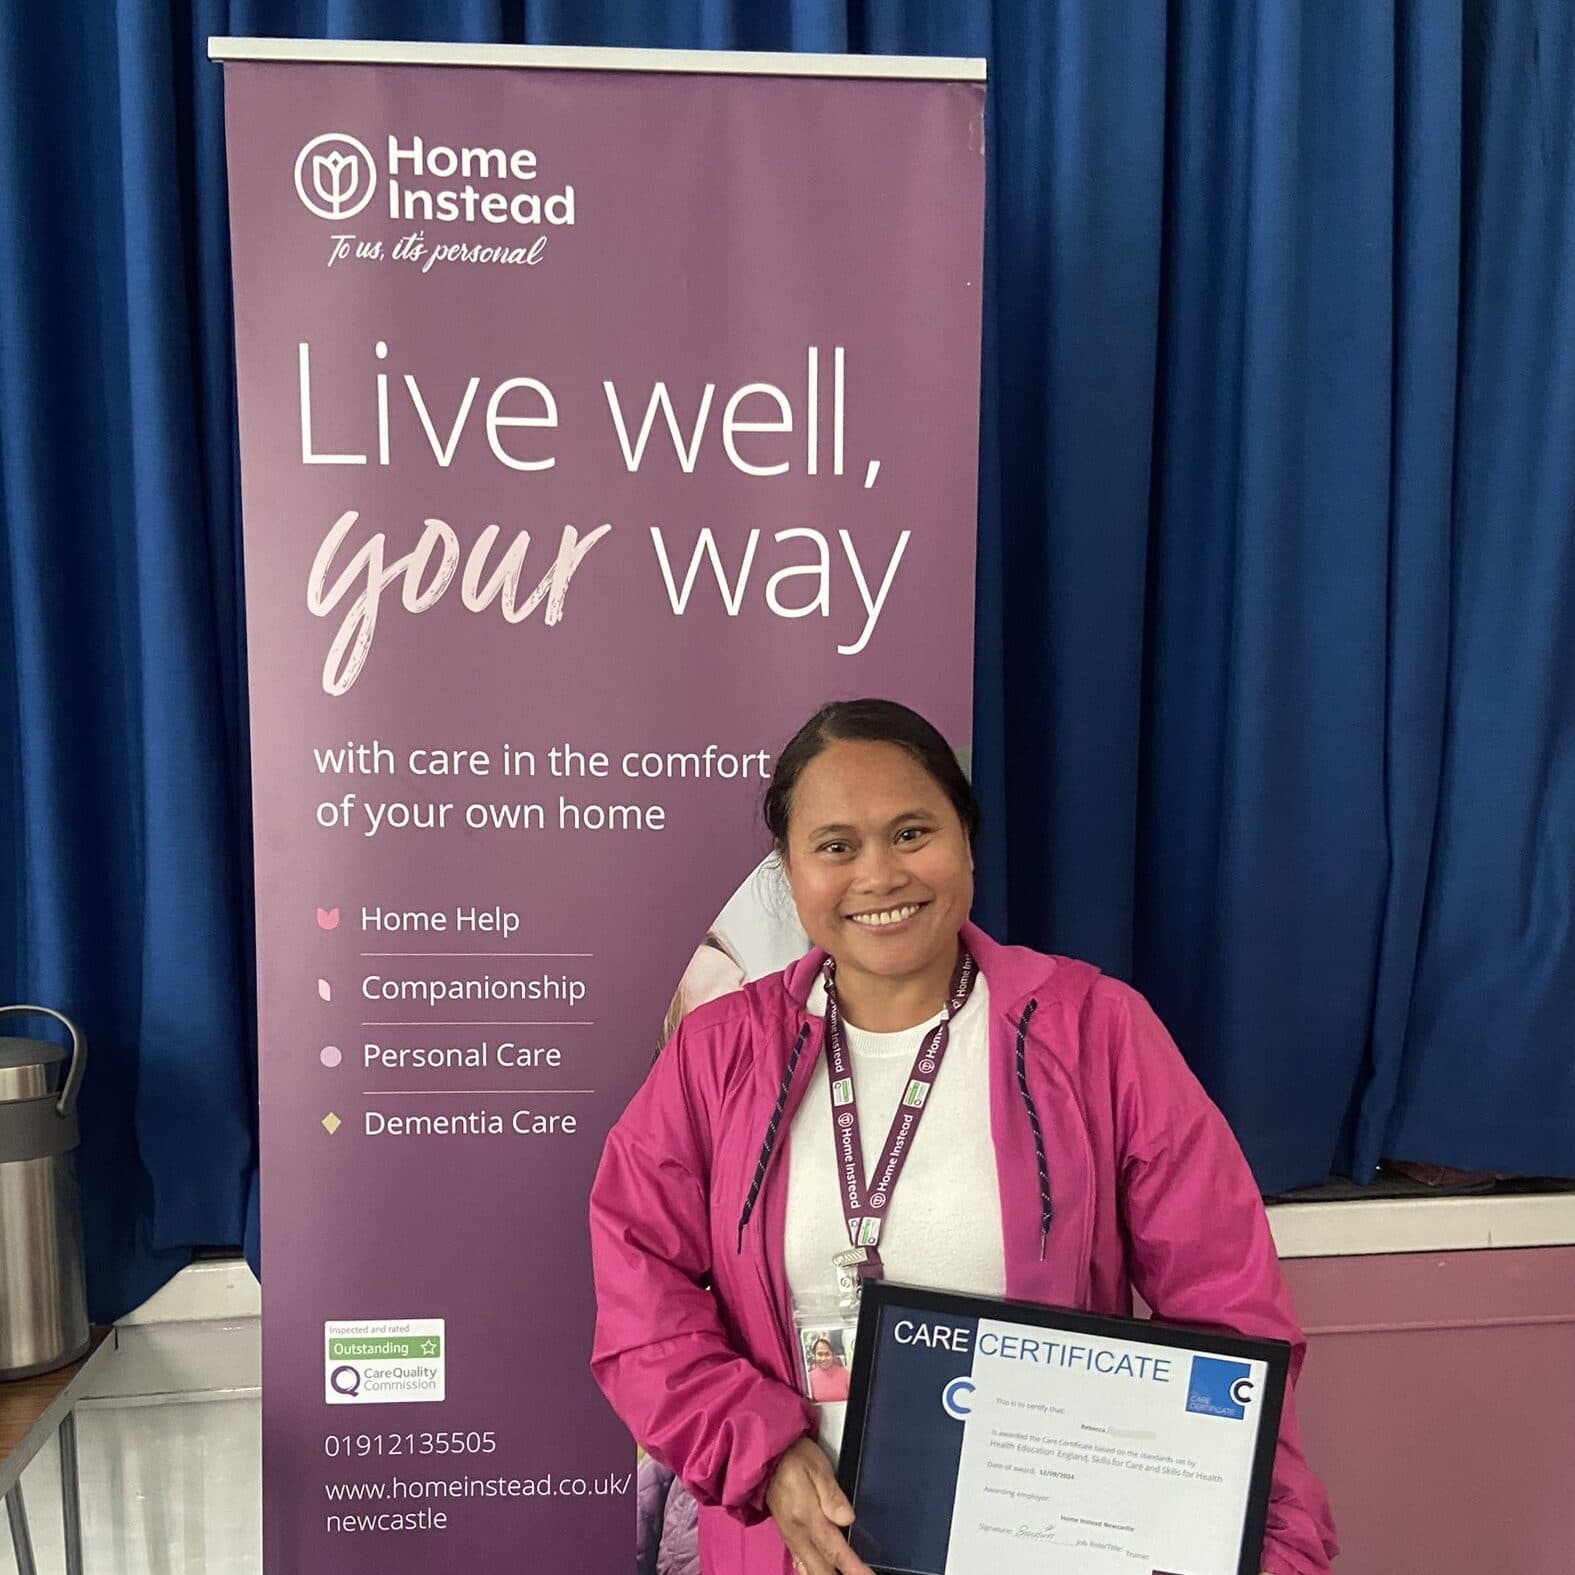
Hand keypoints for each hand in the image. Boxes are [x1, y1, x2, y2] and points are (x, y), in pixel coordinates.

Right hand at [765, 1438, 874, 1574]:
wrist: (766, 1456)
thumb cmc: (794, 1456)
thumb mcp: (817, 1466)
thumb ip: (832, 1494)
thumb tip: (847, 1519)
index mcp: (806, 1516)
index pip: (834, 1550)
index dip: (853, 1568)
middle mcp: (797, 1532)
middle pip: (821, 1568)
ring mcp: (790, 1536)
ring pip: (809, 1569)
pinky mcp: (787, 1534)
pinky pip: (800, 1563)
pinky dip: (811, 1572)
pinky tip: (819, 1572)